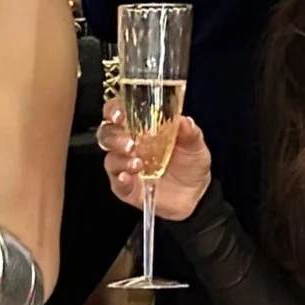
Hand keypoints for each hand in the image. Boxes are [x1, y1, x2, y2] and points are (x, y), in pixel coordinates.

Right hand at [102, 101, 213, 221]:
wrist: (196, 194)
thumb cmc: (191, 164)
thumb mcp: (195, 145)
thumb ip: (190, 133)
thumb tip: (185, 120)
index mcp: (141, 127)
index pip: (117, 112)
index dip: (113, 110)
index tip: (119, 113)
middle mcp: (128, 145)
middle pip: (107, 134)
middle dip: (114, 136)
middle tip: (130, 143)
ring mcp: (125, 167)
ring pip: (110, 158)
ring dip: (120, 159)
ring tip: (138, 163)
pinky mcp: (127, 188)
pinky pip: (116, 183)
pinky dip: (120, 179)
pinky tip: (128, 177)